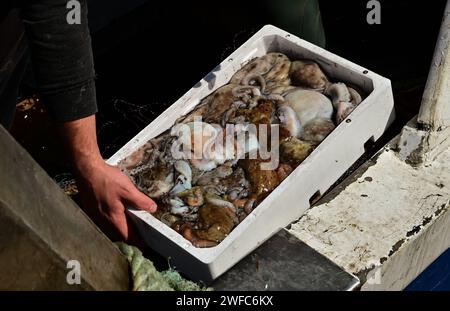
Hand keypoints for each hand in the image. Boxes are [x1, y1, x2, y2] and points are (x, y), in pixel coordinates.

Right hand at [59, 115, 156, 244]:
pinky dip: (112, 223)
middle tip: (140, 236)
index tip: (145, 245)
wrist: (86, 170)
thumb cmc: (107, 179)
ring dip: (120, 230)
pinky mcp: (91, 209)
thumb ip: (141, 201)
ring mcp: (95, 216)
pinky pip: (103, 222)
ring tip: (130, 226)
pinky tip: (117, 215)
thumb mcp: (128, 189)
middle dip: (129, 237)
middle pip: (117, 235)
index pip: (126, 237)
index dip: (137, 242)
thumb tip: (153, 209)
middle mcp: (102, 221)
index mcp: (113, 218)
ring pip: (109, 229)